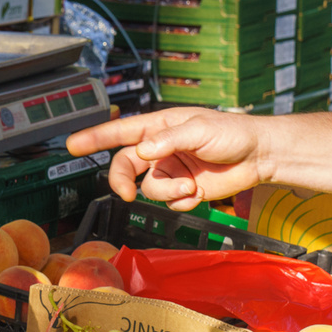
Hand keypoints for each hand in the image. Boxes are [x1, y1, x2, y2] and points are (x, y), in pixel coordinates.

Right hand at [66, 108, 275, 210]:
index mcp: (159, 128)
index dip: (94, 138)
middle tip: (125, 193)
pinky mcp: (185, 191)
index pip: (120, 133)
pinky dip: (181, 202)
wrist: (260, 156)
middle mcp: (161, 150)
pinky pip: (169, 204)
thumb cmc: (233, 133)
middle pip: (125, 168)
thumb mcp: (199, 129)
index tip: (72, 145)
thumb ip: (169, 140)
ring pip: (149, 189)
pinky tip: (198, 193)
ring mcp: (172, 172)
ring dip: (167, 192)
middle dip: (122, 181)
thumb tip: (144, 151)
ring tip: (191, 186)